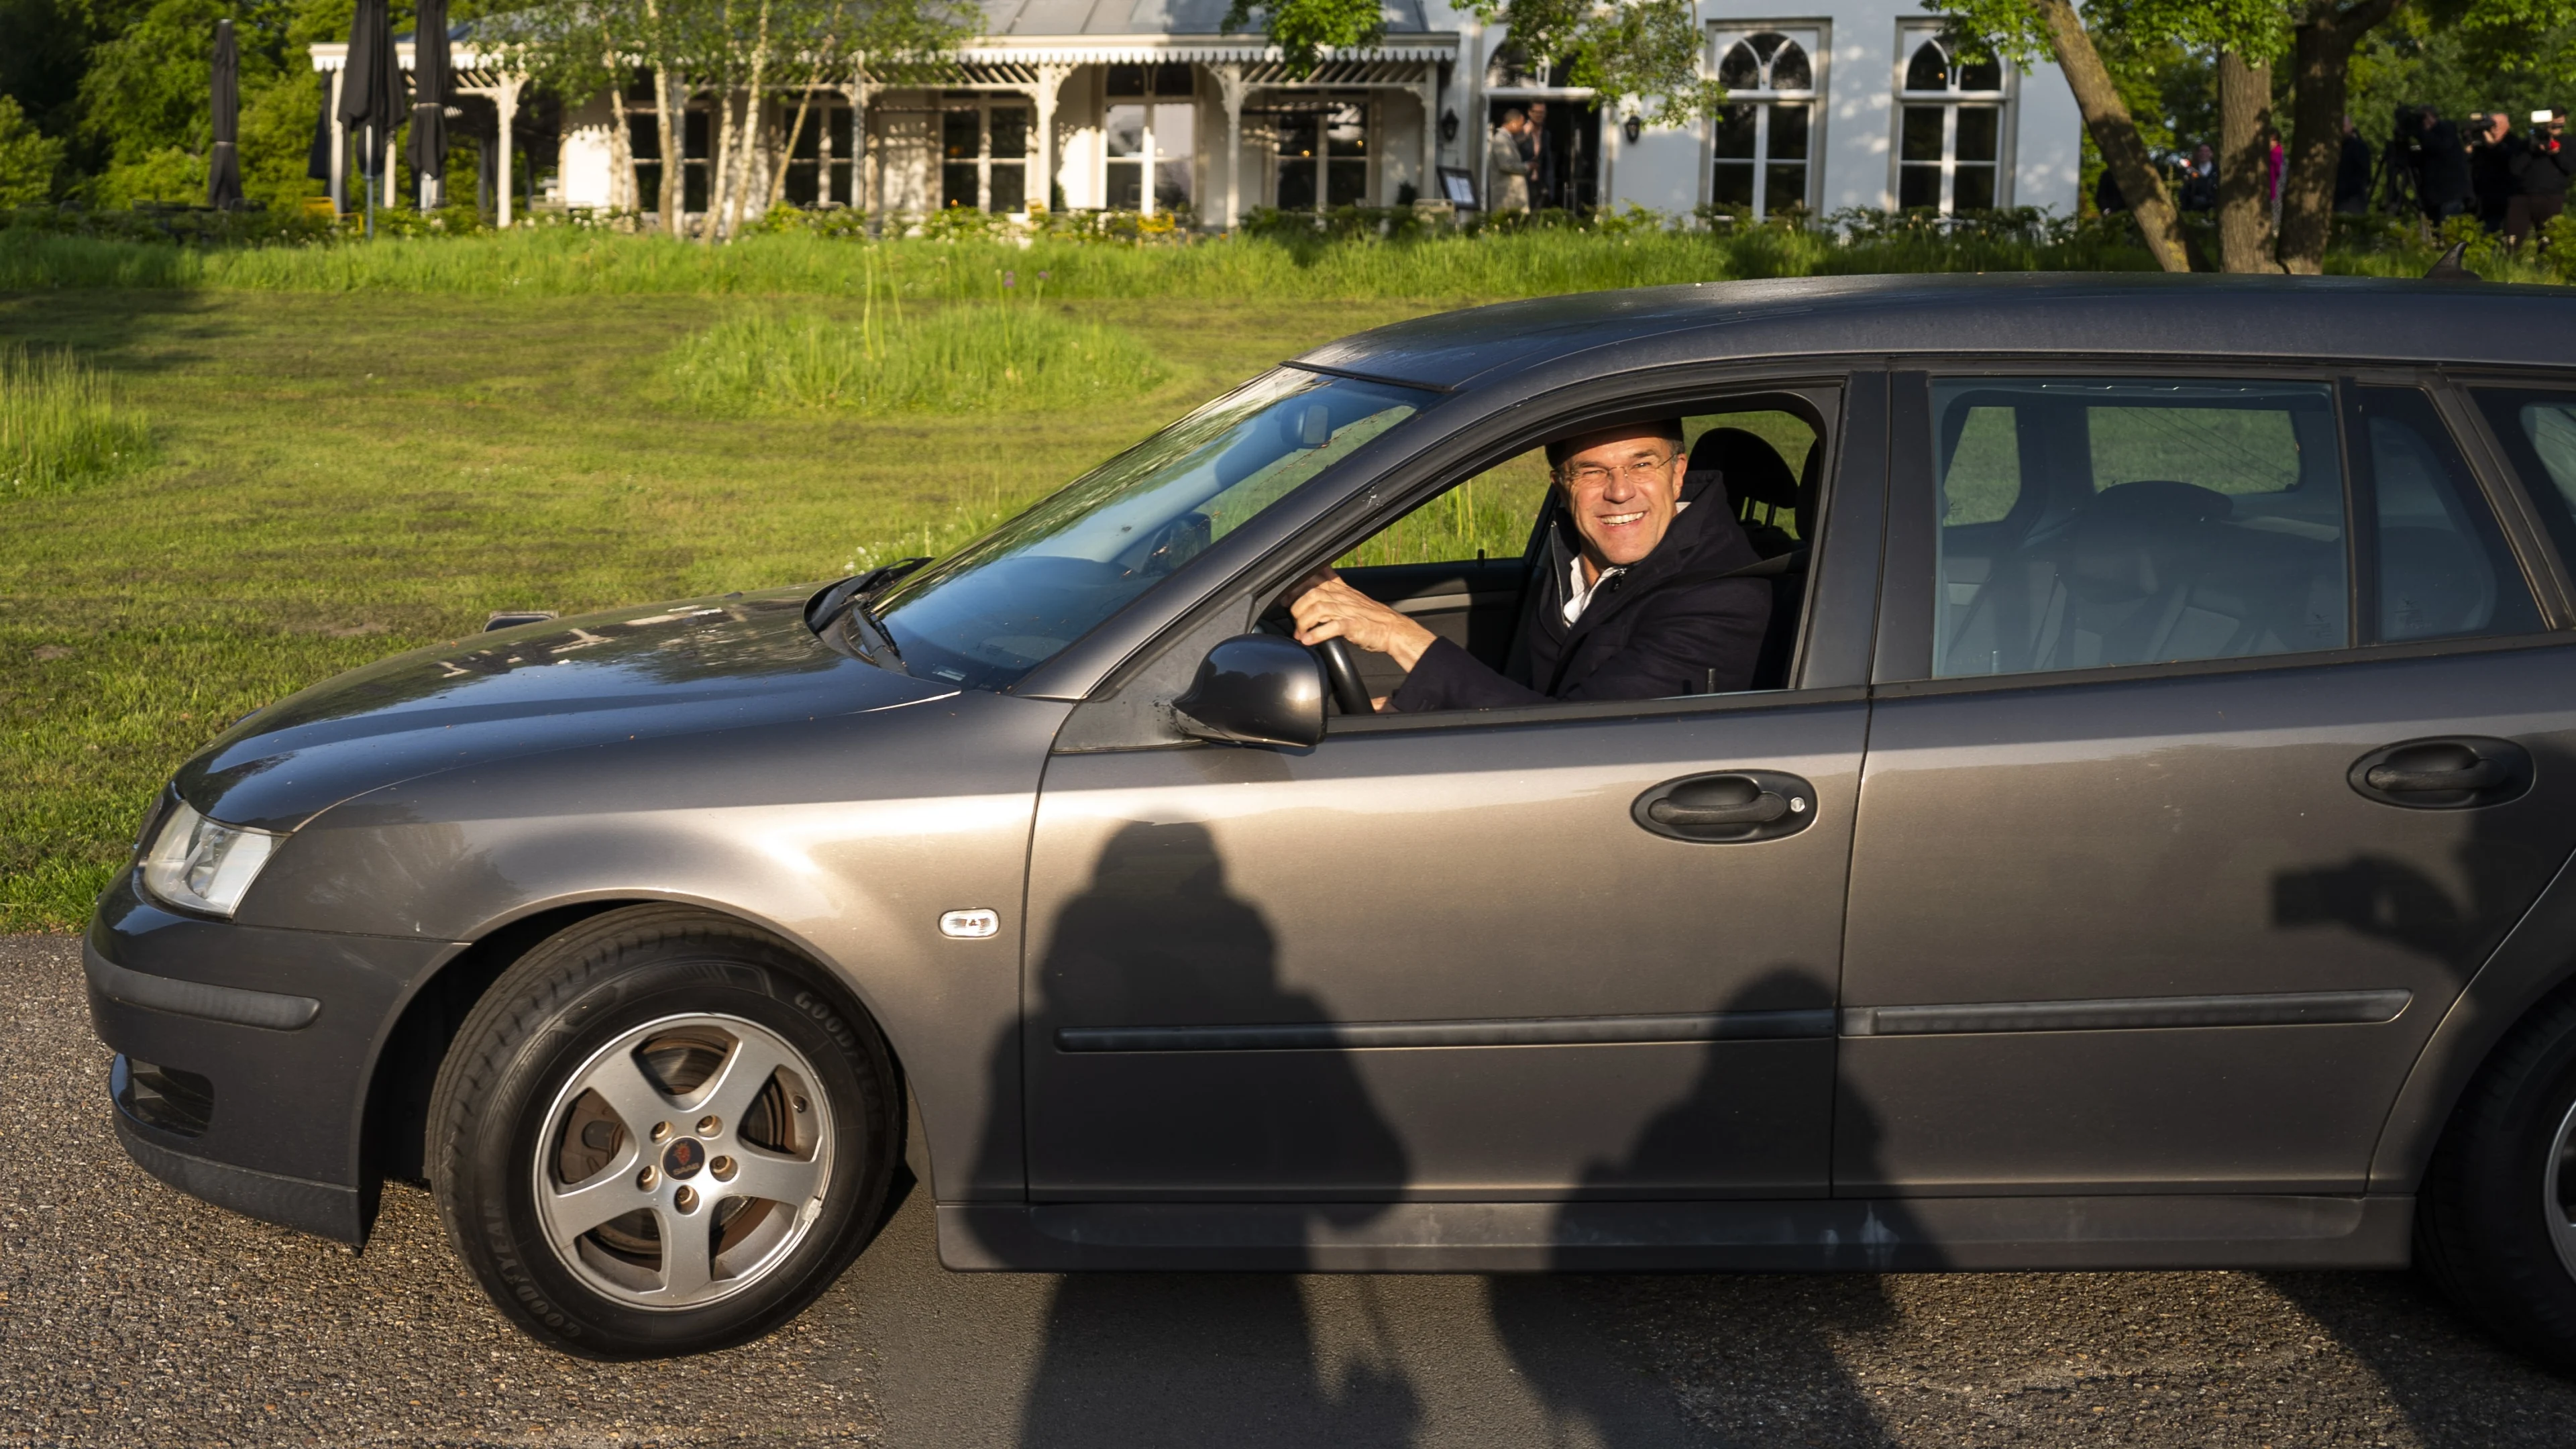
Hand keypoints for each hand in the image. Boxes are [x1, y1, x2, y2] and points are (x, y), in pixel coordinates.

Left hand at [1288, 569, 1437, 673]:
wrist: (1393, 629)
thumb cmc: (1371, 617)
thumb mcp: (1351, 598)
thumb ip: (1333, 592)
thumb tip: (1313, 592)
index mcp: (1341, 589)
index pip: (1314, 579)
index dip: (1296, 587)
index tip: (1285, 597)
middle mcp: (1342, 597)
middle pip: (1311, 593)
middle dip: (1296, 606)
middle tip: (1291, 619)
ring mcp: (1348, 610)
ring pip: (1318, 608)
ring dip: (1304, 622)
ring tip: (1300, 634)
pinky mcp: (1354, 625)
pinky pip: (1332, 626)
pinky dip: (1317, 634)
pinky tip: (1309, 640)